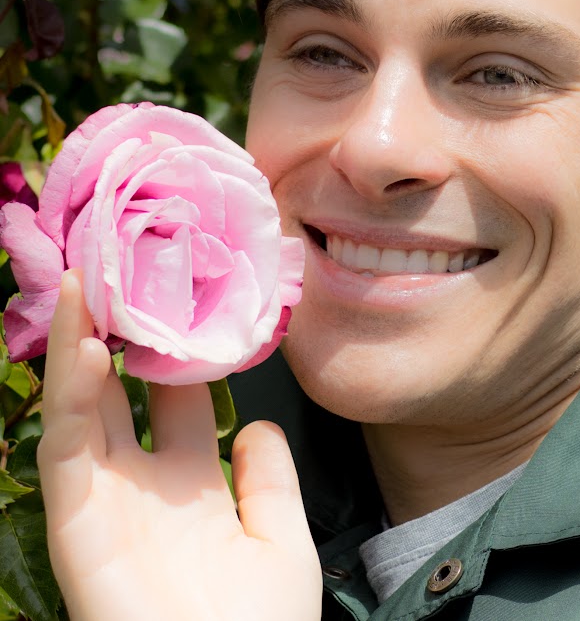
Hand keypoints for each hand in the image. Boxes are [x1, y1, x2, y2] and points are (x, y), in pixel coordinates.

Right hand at [37, 270, 321, 620]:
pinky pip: (66, 453)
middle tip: (118, 271)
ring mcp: (107, 503)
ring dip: (79, 348)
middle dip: (116, 338)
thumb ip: (270, 480)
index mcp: (192, 484)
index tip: (181, 296)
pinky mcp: (77, 528)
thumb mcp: (282, 539)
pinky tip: (82, 348)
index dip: (176, 352)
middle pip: (121, 394)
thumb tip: (259, 425)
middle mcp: (144, 486)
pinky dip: (69, 400)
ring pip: (83, 411)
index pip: (177, 399)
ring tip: (86, 283)